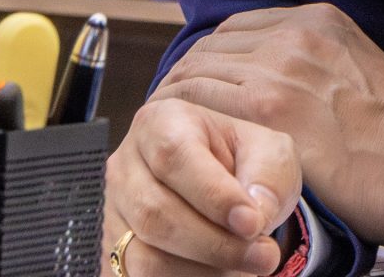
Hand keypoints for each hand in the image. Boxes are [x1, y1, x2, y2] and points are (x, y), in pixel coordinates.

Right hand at [105, 96, 299, 275]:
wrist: (229, 189)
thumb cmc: (246, 163)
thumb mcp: (270, 153)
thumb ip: (266, 176)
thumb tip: (254, 215)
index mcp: (162, 122)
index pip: (175, 156)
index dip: (213, 195)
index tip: (253, 223)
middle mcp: (126, 166)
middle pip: (156, 214)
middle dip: (216, 245)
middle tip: (264, 257)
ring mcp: (113, 214)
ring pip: (145, 258)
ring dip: (203, 272)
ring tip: (245, 268)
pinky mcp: (113, 255)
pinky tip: (219, 276)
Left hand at [154, 3, 383, 243]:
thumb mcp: (359, 62)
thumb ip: (318, 55)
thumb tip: (282, 71)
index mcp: (319, 18)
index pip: (239, 27)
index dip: (216, 56)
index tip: (204, 81)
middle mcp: (296, 32)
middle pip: (215, 44)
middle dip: (192, 73)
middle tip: (176, 105)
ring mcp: (279, 66)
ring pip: (202, 69)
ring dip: (181, 94)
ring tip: (169, 122)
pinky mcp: (267, 107)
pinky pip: (202, 99)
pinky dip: (182, 113)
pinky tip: (177, 135)